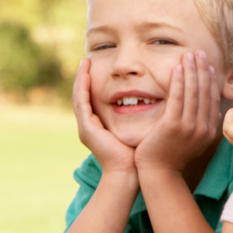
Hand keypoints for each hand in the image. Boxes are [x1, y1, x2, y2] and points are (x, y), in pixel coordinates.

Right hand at [73, 58, 135, 173]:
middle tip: (86, 59)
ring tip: (84, 62)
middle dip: (83, 77)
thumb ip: (139, 116)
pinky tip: (85, 75)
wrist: (128, 173)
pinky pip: (81, 103)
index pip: (94, 99)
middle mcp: (90, 126)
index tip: (98, 66)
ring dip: (80, 79)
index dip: (94, 83)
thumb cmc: (137, 154)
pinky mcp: (87, 129)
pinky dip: (82, 88)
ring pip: (79, 97)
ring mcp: (86, 127)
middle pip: (83, 96)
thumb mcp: (136, 130)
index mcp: (99, 126)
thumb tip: (154, 100)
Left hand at [135, 51, 221, 173]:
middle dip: (202, 70)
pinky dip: (179, 82)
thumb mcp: (194, 140)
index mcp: (209, 130)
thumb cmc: (172, 156)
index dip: (210, 80)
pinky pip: (177, 98)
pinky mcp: (173, 125)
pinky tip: (178, 68)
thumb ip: (202, 125)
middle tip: (199, 53)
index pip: (212, 99)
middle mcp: (203, 127)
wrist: (159, 172)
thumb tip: (212, 111)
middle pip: (205, 92)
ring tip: (189, 55)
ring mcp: (189, 126)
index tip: (208, 65)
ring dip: (192, 71)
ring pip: (193, 92)